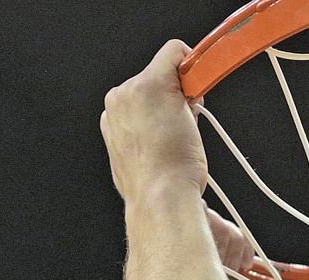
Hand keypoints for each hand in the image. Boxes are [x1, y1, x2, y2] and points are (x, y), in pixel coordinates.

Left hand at [101, 41, 207, 200]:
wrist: (160, 198)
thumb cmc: (178, 169)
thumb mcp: (194, 121)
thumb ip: (188, 95)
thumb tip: (188, 88)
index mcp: (146, 85)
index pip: (174, 53)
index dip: (192, 68)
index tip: (199, 82)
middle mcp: (124, 93)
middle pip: (157, 75)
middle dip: (174, 92)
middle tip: (186, 119)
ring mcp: (113, 112)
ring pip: (142, 94)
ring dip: (158, 107)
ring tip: (170, 136)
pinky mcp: (109, 128)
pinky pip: (130, 113)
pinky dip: (143, 122)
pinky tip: (155, 142)